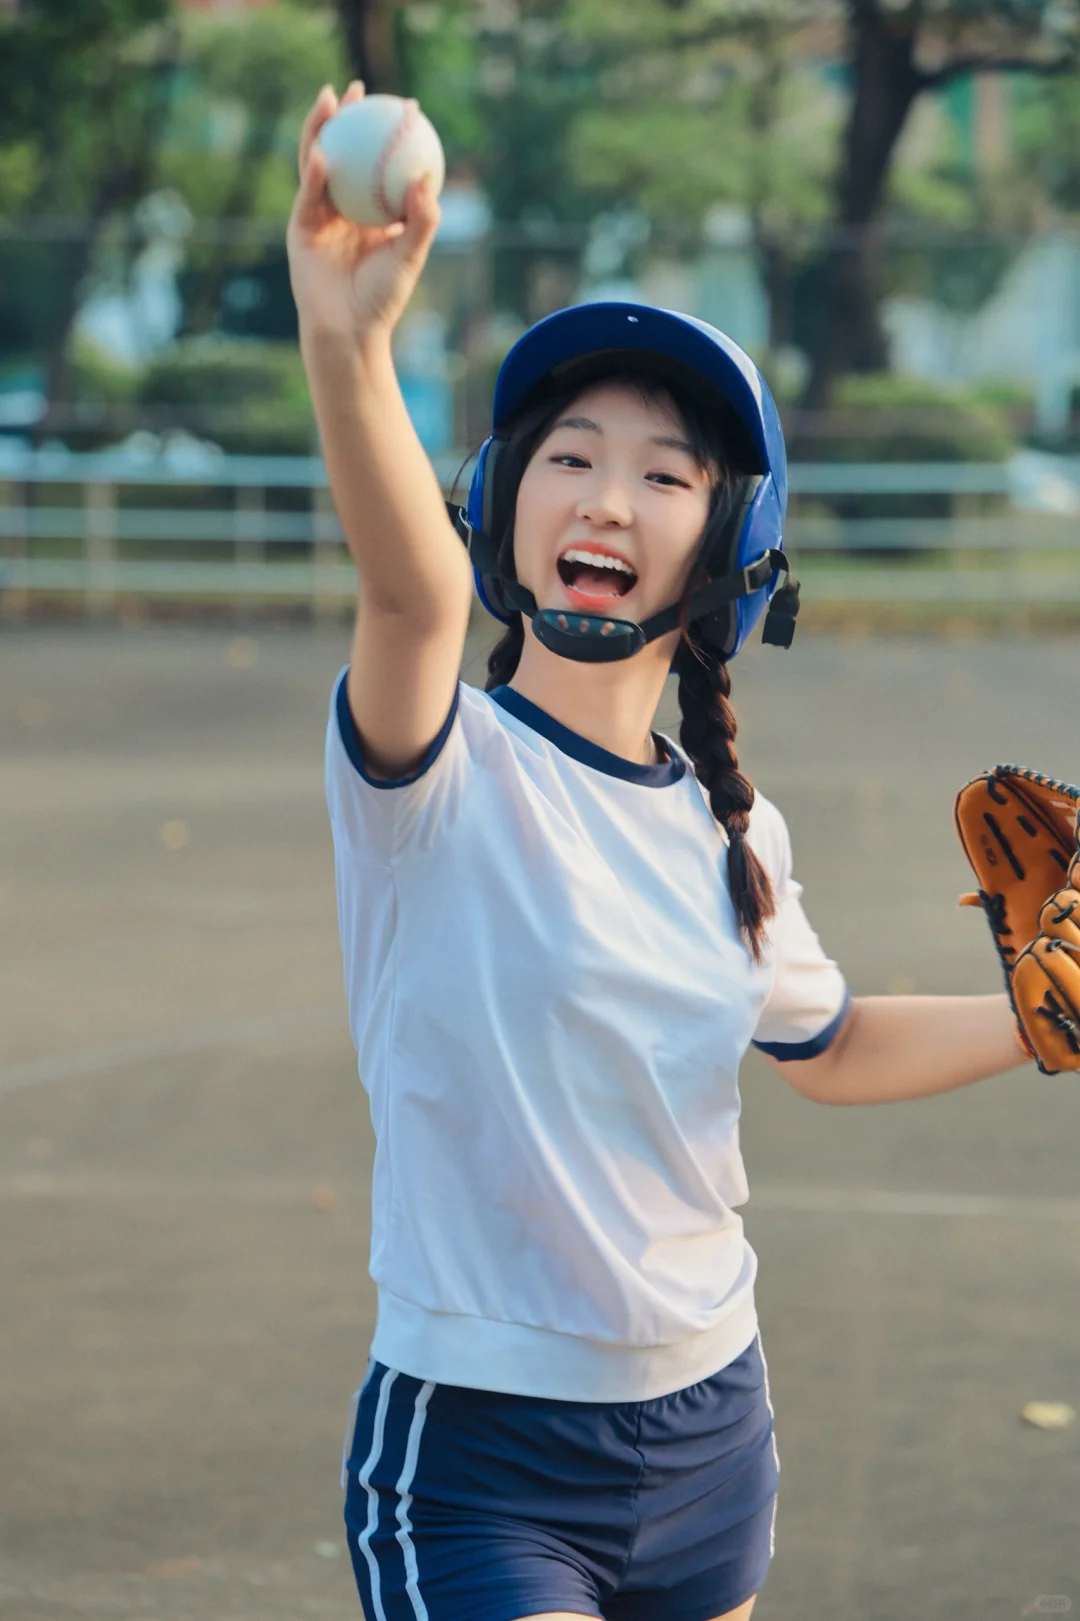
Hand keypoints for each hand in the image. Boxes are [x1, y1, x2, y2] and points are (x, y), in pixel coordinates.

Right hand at [286, 83, 440, 350]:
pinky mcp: (300, 228)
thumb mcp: (410, 255)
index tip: (402, 106)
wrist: (350, 330)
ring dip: (320, 130)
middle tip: (358, 89)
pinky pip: (309, 195)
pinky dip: (315, 174)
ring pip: (318, 162)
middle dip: (346, 117)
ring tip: (330, 101)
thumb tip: (426, 179)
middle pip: (343, 151)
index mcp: (370, 210)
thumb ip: (422, 219)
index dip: (385, 133)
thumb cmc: (383, 297)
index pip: (377, 161)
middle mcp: (343, 206)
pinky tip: (323, 153)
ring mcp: (319, 214)